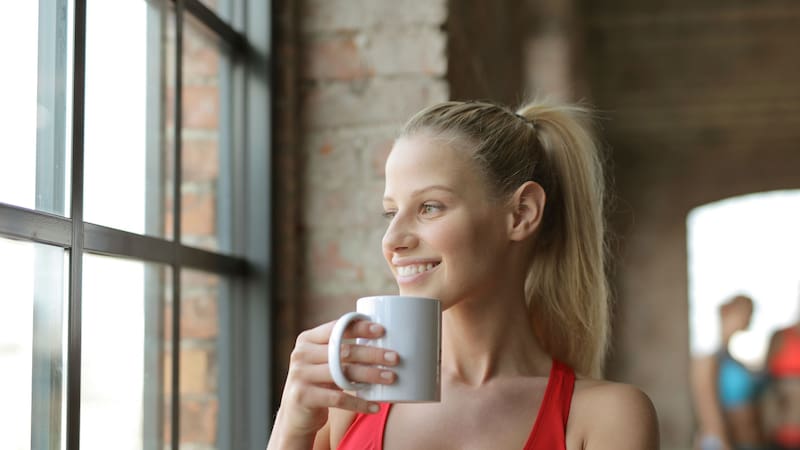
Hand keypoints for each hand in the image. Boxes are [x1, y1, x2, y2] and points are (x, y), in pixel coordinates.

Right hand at [275, 319, 399, 439]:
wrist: (295, 415)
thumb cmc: (319, 383)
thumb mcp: (324, 362)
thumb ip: (340, 350)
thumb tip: (383, 341)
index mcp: (307, 339)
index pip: (336, 328)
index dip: (360, 328)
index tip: (382, 331)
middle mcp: (301, 354)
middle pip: (343, 351)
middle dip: (372, 354)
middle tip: (395, 358)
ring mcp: (300, 375)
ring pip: (343, 373)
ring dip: (371, 375)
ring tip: (391, 378)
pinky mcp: (303, 396)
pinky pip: (338, 399)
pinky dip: (360, 403)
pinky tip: (375, 406)